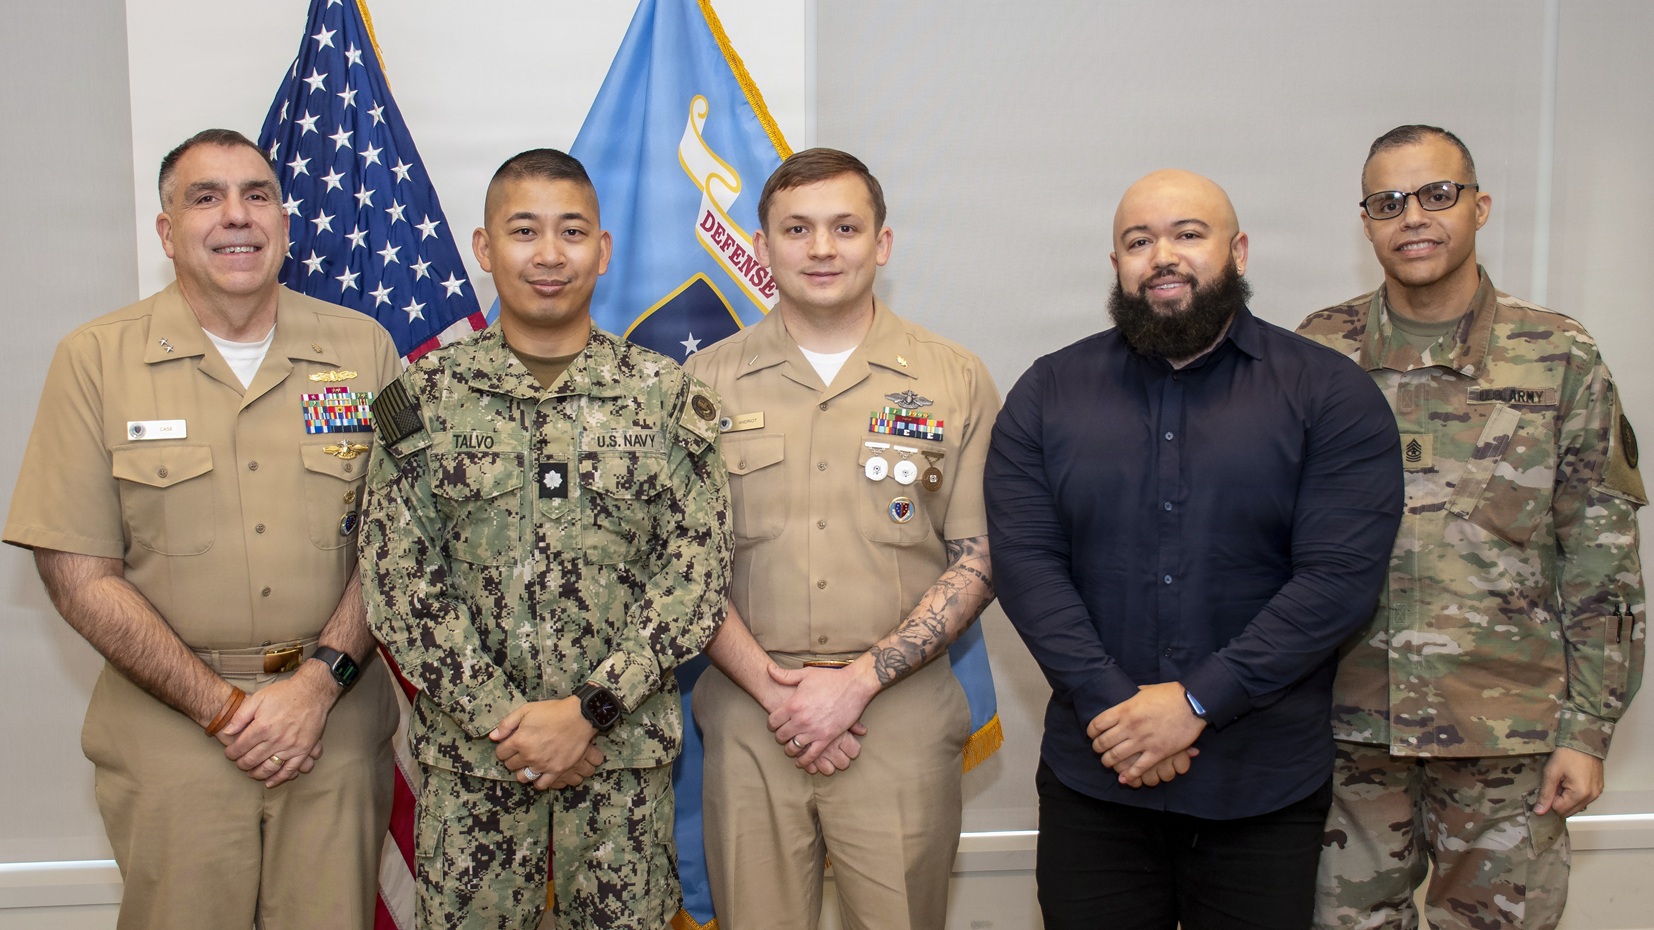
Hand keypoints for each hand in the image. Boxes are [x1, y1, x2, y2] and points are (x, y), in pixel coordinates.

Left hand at [219, 665, 337, 786]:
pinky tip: (270, 783)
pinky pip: (289, 770)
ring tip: (251, 773)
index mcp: (262, 727)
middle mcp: (275, 740)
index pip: (240, 747)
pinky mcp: (303, 750)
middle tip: (239, 763)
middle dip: (242, 764)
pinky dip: (279, 779)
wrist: (313, 692)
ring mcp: (290, 747)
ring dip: (257, 774)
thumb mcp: (259, 698)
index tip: (229, 754)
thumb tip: (227, 732)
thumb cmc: (285, 693)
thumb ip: (241, 715)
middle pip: (252, 760)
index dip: (231, 753)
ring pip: (269, 768)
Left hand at [491, 697, 598, 786]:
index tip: (509, 745)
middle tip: (520, 752)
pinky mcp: (556, 770)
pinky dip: (538, 781)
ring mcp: (543, 765)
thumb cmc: (552, 711)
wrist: (579, 717)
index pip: (501, 753)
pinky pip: (542, 784)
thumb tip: (493, 736)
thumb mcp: (526, 710)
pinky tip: (539, 773)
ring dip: (522, 771)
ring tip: (528, 764)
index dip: (503, 748)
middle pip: (511, 765)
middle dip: (512, 759)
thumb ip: (507, 724)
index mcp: (519, 740)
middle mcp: (529, 755)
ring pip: (523, 777)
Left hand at [767, 660, 879, 769]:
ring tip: (791, 746)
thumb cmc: (830, 678)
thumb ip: (784, 675)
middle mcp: (801, 720)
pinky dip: (804, 761)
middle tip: (783, 734)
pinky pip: (811, 755)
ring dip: (790, 748)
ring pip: (793, 747)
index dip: (772, 723)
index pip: (772, 721)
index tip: (775, 723)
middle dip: (780, 736)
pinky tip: (800, 761)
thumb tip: (768, 669)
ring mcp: (813, 731)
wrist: (854, 686)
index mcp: (793, 705)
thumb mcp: (805, 674)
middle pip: (780, 736)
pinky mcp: (827, 738)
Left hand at [1088, 682, 1205, 783]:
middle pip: (1104, 742)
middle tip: (1098, 750)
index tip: (1091, 735)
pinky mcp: (1157, 752)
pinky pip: (1139, 768)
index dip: (1091, 732)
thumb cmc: (1170, 694)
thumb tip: (1124, 696)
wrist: (1192, 703)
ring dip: (1109, 762)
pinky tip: (1124, 778)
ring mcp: (1143, 741)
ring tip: (1108, 763)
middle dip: (1097, 748)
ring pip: (1117, 757)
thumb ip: (1132, 697)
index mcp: (1125, 710)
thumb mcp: (1145, 691)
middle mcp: (1130, 726)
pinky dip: (1129, 775)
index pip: (1098, 724)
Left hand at [1534, 746, 1604, 816]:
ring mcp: (1597, 793)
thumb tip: (1539, 813)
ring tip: (1564, 780)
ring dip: (1567, 798)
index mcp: (1580, 794)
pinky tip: (1571, 780)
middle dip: (1559, 800)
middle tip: (1556, 783)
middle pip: (1569, 810)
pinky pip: (1584, 799)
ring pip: (1576, 806)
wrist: (1584, 739)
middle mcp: (1592, 797)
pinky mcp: (1599, 788)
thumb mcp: (1552, 772)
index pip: (1559, 810)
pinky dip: (1575, 794)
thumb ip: (1546, 794)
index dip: (1550, 800)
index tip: (1550, 785)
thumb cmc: (1566, 754)